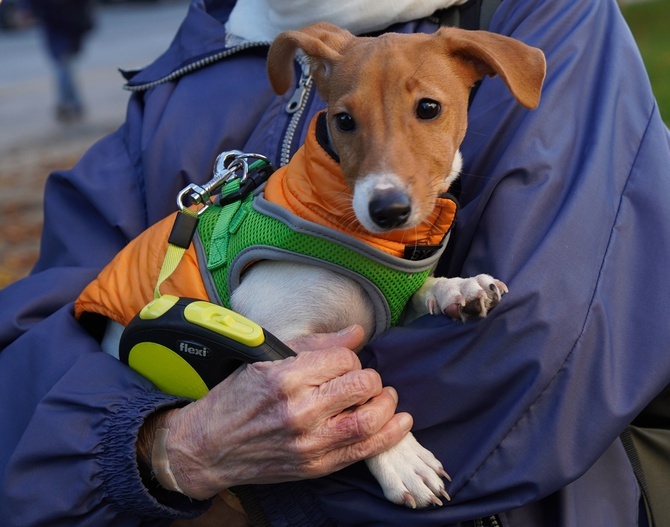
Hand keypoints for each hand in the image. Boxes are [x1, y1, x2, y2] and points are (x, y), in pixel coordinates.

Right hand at [152, 325, 411, 498]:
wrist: (209, 447)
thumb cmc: (236, 398)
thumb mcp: (267, 360)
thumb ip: (317, 345)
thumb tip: (358, 333)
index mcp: (285, 377)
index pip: (343, 359)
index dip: (349, 358)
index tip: (343, 362)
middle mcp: (299, 410)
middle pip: (361, 386)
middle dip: (371, 378)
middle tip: (365, 378)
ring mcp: (308, 443)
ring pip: (368, 420)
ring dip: (387, 405)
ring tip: (386, 396)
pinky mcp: (315, 467)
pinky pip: (363, 451)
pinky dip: (389, 435)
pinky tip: (401, 422)